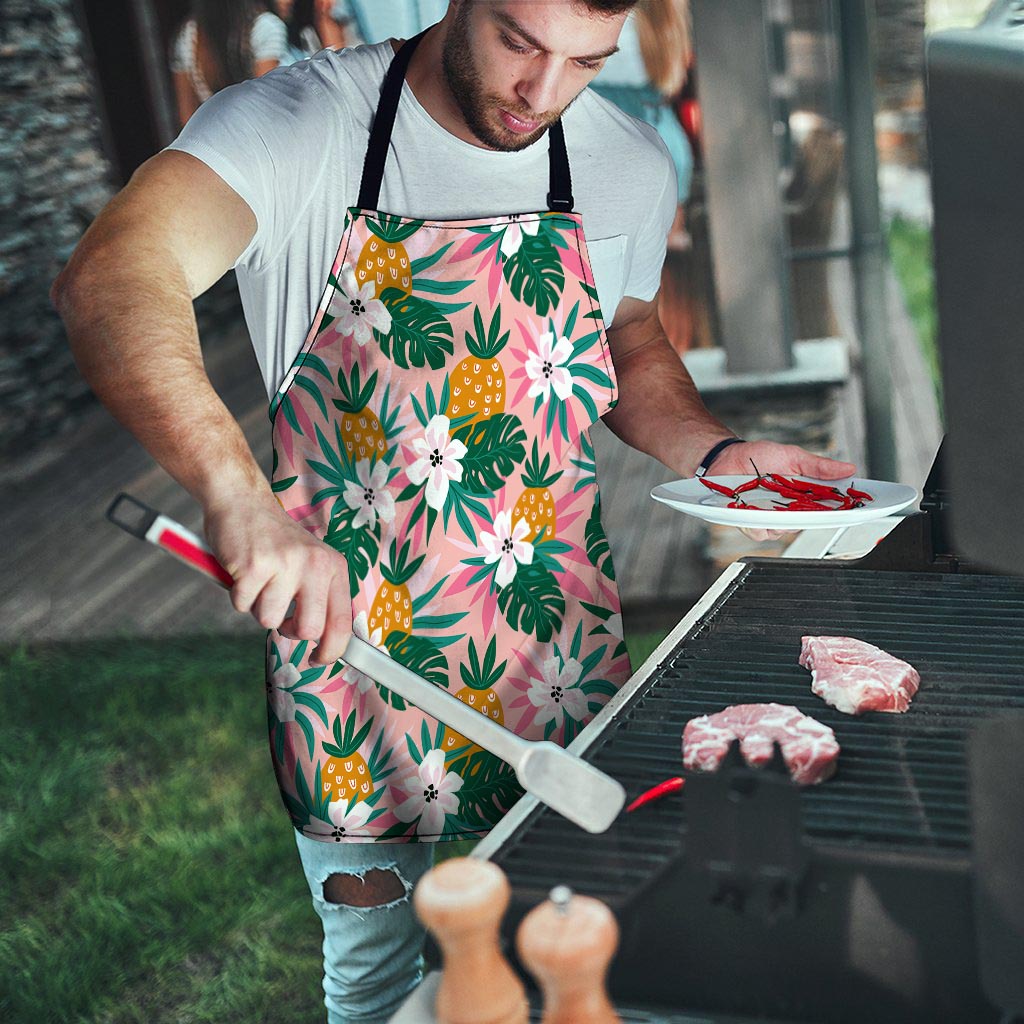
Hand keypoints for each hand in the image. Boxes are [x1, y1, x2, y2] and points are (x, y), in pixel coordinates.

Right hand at [204, 493, 351, 665]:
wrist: (243, 501)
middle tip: (280, 613)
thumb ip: (320, 597)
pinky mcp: (254, 566)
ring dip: (258, 607)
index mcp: (334, 567)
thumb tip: (325, 643)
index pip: (342, 621)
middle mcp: (315, 564)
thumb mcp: (311, 562)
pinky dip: (238, 595)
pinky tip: (243, 572)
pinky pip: (242, 605)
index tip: (318, 660)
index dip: (332, 650)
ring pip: (269, 620)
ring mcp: (285, 564)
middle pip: (308, 629)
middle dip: (289, 630)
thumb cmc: (276, 541)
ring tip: (260, 580)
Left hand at [708, 440, 856, 542]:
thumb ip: (819, 466)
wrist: (727, 458)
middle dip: (809, 516)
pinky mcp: (751, 523)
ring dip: (778, 518)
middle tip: (802, 502)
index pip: (829, 508)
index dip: (843, 511)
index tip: (856, 509)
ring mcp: (771, 518)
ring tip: (768, 499)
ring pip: (783, 531)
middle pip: (808, 523)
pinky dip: (756, 522)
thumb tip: (849, 468)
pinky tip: (751, 508)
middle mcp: (790, 510)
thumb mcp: (793, 456)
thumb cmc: (759, 456)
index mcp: (804, 495)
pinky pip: (760, 532)